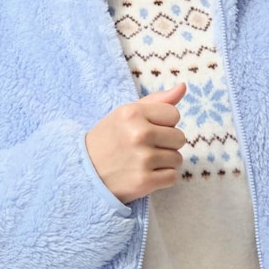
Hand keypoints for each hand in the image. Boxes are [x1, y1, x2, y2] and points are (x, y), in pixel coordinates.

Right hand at [84, 81, 187, 204]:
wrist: (85, 174)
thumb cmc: (108, 140)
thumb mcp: (125, 114)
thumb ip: (156, 101)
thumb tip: (183, 87)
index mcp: (133, 113)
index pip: (174, 115)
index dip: (164, 124)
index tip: (148, 131)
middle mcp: (139, 134)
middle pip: (179, 138)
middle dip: (166, 144)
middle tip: (146, 148)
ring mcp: (143, 159)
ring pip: (177, 159)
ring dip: (165, 162)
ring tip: (144, 162)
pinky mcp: (145, 181)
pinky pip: (173, 177)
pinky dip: (162, 178)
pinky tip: (146, 175)